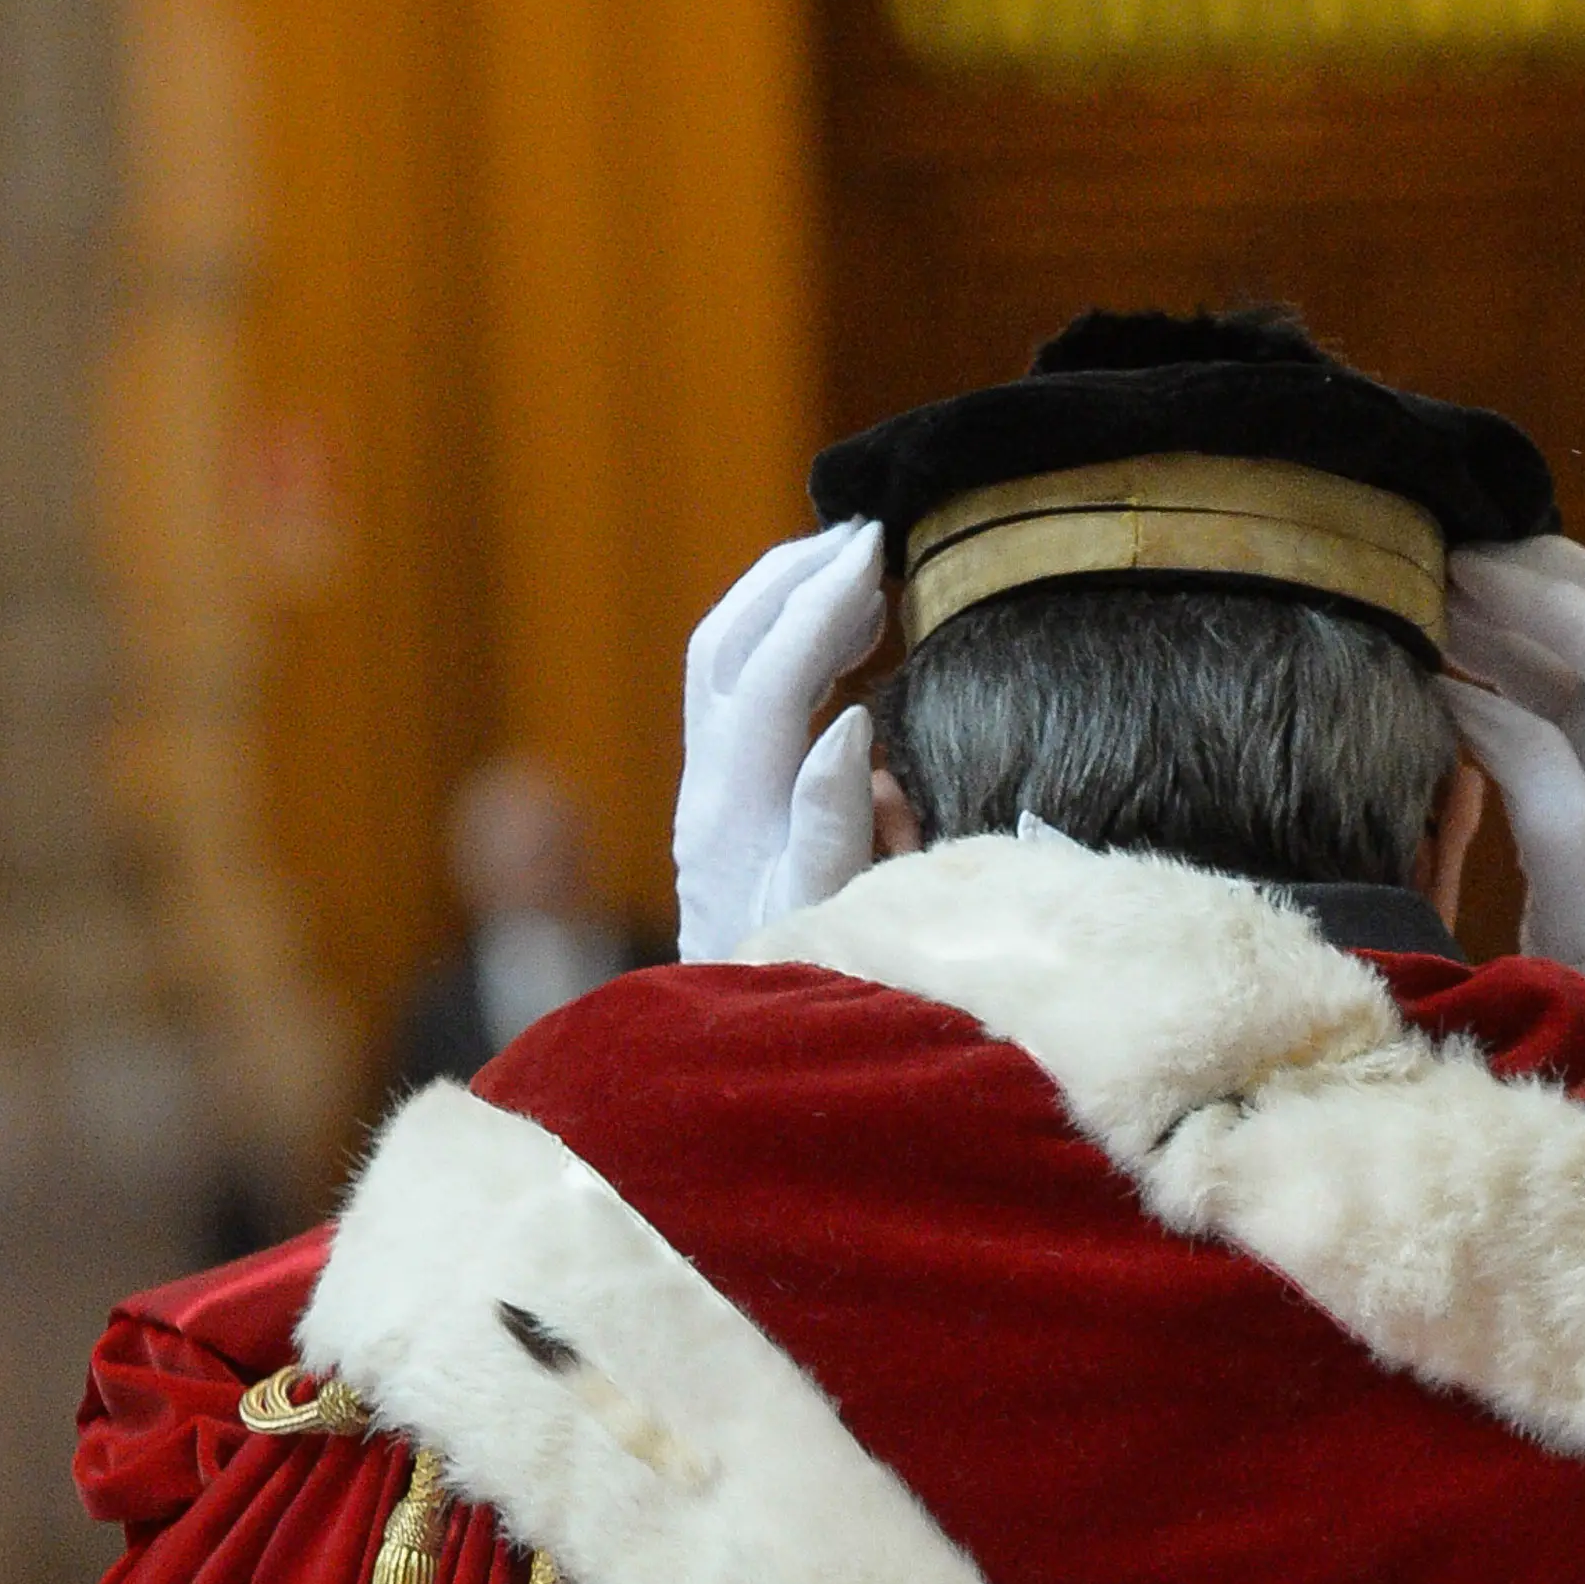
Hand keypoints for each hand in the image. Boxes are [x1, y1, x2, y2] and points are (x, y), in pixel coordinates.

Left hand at [673, 521, 887, 960]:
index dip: (821, 605)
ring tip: (855, 570)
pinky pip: (736, 693)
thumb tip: (853, 718)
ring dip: (779, 597)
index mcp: (737, 812)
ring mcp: (706, 791)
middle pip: (726, 642)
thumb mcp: (826, 918)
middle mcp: (708, 788)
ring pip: (721, 658)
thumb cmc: (798, 990)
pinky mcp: (718, 802)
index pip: (771, 676)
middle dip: (792, 574)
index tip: (878, 553)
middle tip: (864, 534)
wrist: (733, 1050)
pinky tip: (843, 645)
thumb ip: (836, 821)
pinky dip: (782, 643)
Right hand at [1443, 538, 1584, 1004]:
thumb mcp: (1570, 879)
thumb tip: (1462, 691)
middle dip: (1546, 573)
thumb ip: (1529, 773)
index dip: (1546, 600)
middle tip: (1455, 552)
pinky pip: (1565, 691)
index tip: (1466, 570)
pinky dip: (1513, 654)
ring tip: (1444, 585)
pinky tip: (1454, 646)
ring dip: (1525, 607)